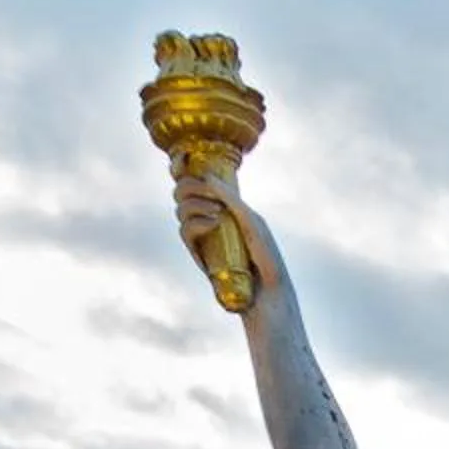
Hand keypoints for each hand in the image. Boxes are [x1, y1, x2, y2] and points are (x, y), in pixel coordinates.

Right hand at [172, 171, 284, 304]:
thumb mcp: (252, 221)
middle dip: (189, 184)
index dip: (186, 167)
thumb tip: (207, 178)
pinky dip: (195, 221)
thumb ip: (231, 199)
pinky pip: (184, 230)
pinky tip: (213, 222)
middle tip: (207, 189)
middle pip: (182, 191)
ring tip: (218, 212)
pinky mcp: (198, 253)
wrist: (267, 291)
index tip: (185, 157)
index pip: (197, 181)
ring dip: (194, 203)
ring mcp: (202, 234)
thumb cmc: (266, 256)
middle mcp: (209, 217)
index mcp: (223, 205)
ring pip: (180, 209)